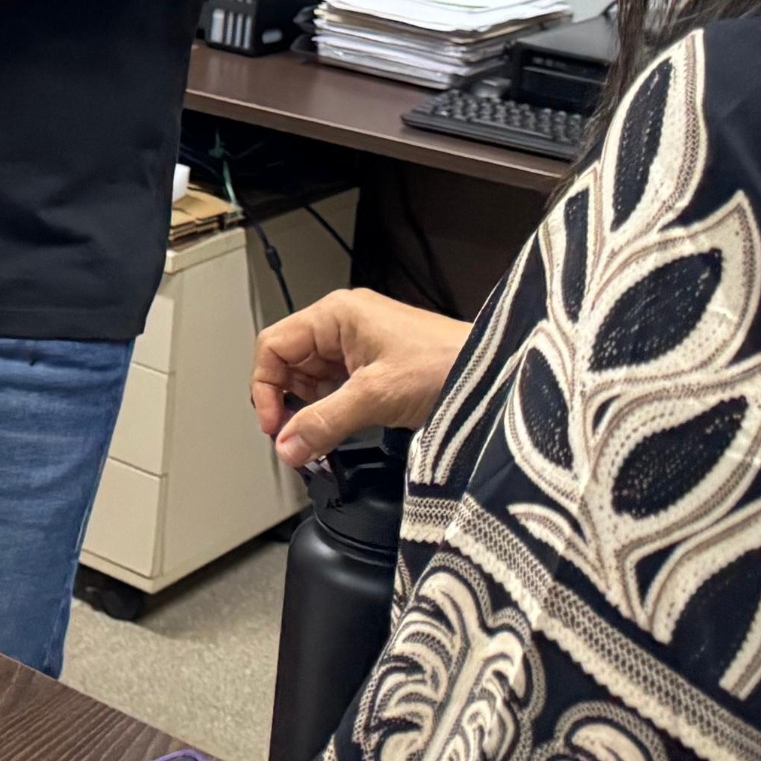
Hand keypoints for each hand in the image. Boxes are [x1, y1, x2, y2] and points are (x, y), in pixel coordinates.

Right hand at [251, 287, 472, 466]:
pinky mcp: (375, 366)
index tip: (275, 426)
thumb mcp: (376, 396)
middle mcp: (343, 325)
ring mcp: (359, 345)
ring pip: (312, 379)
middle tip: (296, 438)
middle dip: (288, 402)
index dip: (265, 388)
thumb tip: (287, 446)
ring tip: (320, 437)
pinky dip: (331, 411)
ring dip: (311, 410)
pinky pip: (336, 388)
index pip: (274, 346)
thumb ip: (324, 422)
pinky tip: (339, 429)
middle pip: (289, 363)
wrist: (496, 373)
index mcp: (336, 315)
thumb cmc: (447, 364)